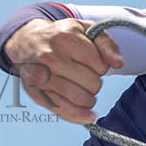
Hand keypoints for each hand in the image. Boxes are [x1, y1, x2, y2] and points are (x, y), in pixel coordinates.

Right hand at [4, 18, 123, 123]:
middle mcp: (51, 57)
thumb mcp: (85, 29)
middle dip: (94, 82)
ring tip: (81, 87)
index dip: (100, 66)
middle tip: (84, 74)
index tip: (90, 62)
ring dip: (88, 98)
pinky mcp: (36, 93)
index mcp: (66, 38)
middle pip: (93, 84)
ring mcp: (42, 77)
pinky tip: (89, 115)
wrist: (26, 41)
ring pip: (82, 99)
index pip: (101, 65)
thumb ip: (107, 44)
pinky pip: (65, 111)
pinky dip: (80, 116)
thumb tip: (119, 64)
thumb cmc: (61, 37)